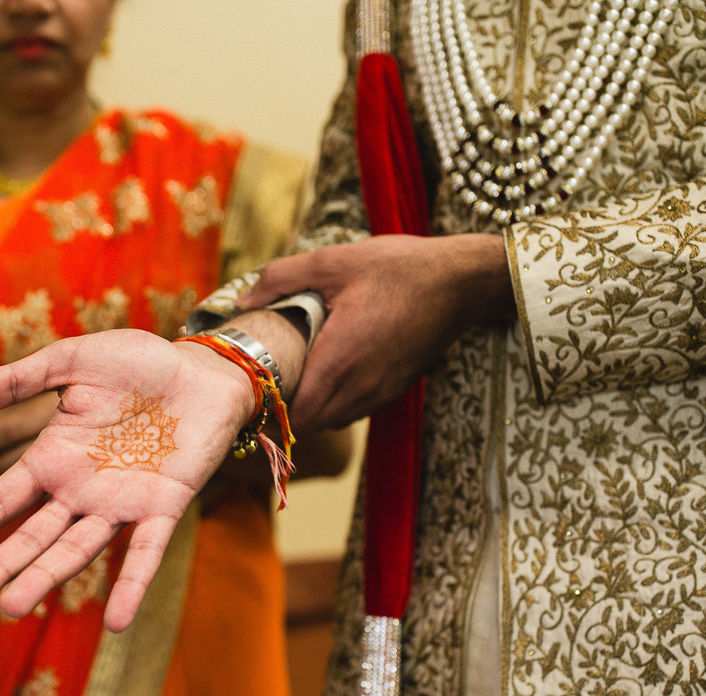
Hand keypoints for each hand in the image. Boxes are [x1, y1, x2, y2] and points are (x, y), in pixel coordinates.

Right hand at [0, 328, 254, 631]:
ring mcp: (122, 503)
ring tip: (13, 608)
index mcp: (54, 458)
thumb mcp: (71, 362)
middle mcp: (82, 490)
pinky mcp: (164, 507)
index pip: (0, 500)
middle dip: (1, 567)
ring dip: (47, 578)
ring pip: (76, 550)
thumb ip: (17, 380)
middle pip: (33, 537)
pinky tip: (116, 622)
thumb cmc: (140, 364)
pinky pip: (145, 554)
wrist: (204, 371)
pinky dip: (131, 587)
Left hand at [241, 233, 513, 429]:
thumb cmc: (398, 269)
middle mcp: (360, 388)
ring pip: (330, 420)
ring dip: (308, 408)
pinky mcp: (393, 391)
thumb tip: (244, 302)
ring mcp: (380, 393)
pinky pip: (352, 410)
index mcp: (340, 361)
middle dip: (282, 411)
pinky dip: (332, 400)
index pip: (292, 414)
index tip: (250, 391)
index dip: (267, 410)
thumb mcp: (332, 261)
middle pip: (308, 425)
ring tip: (293, 374)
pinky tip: (326, 369)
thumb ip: (281, 279)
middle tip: (263, 382)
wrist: (461, 282)